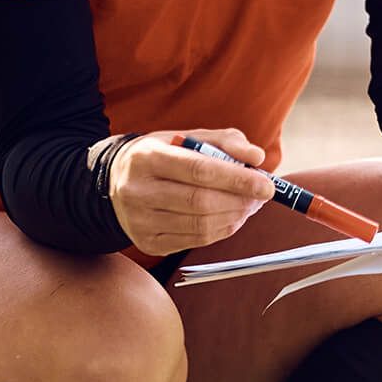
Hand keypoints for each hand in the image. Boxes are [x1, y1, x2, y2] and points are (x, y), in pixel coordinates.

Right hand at [108, 128, 273, 257]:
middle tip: (262, 194)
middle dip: (239, 200)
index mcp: (148, 157)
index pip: (199, 170)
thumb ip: (224, 141)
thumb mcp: (186, 137)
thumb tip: (257, 157)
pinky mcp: (148, 243)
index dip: (237, 179)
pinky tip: (231, 218)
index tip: (267, 184)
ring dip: (234, 216)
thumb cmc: (162, 155)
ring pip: (199, 225)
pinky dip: (221, 230)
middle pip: (200, 201)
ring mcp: (140, 221)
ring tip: (249, 205)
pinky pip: (194, 241)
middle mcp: (138, 190)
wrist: (115, 182)